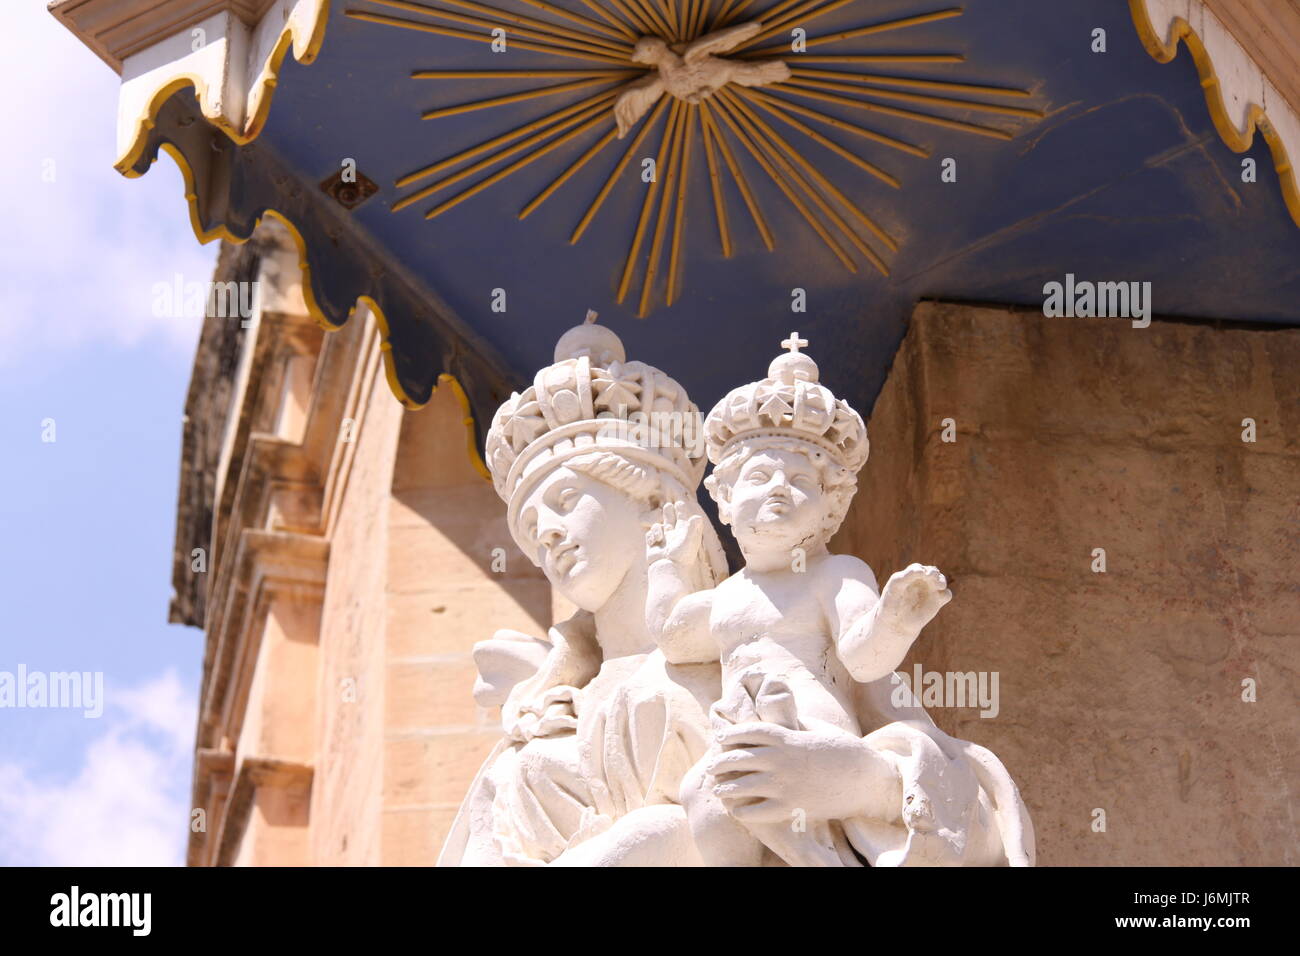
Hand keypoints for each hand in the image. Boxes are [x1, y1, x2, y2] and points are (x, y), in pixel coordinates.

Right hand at [645, 500, 703, 566]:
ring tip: (660, 537)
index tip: (679, 503)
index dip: (681, 510)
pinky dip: (651, 536)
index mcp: (684, 534)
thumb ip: (693, 528)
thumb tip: (698, 517)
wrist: (667, 569)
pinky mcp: (653, 545)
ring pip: (658, 526)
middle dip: (668, 512)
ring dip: (657, 528)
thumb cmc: (680, 557)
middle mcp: (673, 536)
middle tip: (668, 506)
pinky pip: (649, 534)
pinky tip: (655, 542)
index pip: (683, 519)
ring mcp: (663, 540)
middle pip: (670, 520)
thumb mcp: (689, 541)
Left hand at [706, 722, 901, 824]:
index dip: (731, 735)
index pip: (748, 732)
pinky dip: (743, 811)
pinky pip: (757, 811)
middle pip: (739, 758)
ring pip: (742, 785)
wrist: (864, 777)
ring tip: (718, 790)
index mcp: (787, 738)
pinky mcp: (791, 807)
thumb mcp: (815, 731)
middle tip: (712, 767)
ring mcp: (784, 784)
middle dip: (721, 762)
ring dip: (726, 788)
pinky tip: (738, 811)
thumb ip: (793, 727)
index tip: (720, 739)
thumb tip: (777, 722)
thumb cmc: (842, 751)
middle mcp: (781, 760)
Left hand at [878, 563, 951, 634]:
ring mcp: (930, 590)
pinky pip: (947, 594)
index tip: (919, 574)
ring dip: (941, 581)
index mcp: (911, 575)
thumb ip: (907, 575)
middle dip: (933, 573)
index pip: (918, 568)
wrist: (896, 621)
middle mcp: (922, 581)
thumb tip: (923, 570)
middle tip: (930, 576)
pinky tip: (939, 595)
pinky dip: (945, 593)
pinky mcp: (937, 601)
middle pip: (933, 572)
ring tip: (937, 586)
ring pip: (941, 580)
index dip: (919, 570)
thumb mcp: (896, 585)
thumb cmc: (892, 601)